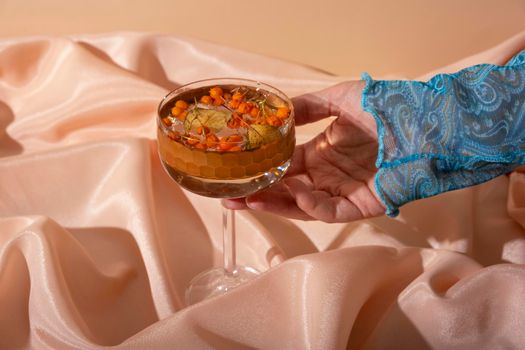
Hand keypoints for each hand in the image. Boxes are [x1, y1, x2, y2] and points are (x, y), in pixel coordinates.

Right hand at [223, 81, 385, 222]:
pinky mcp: (359, 206)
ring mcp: (342, 192)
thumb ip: (307, 107)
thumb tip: (277, 114)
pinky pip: (329, 210)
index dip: (259, 171)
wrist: (420, 120)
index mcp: (320, 153)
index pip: (283, 167)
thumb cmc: (382, 107)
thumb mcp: (338, 100)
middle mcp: (326, 175)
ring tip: (247, 201)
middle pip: (285, 191)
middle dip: (257, 195)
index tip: (234, 173)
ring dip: (275, 204)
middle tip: (228, 198)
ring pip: (301, 205)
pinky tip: (297, 192)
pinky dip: (312, 205)